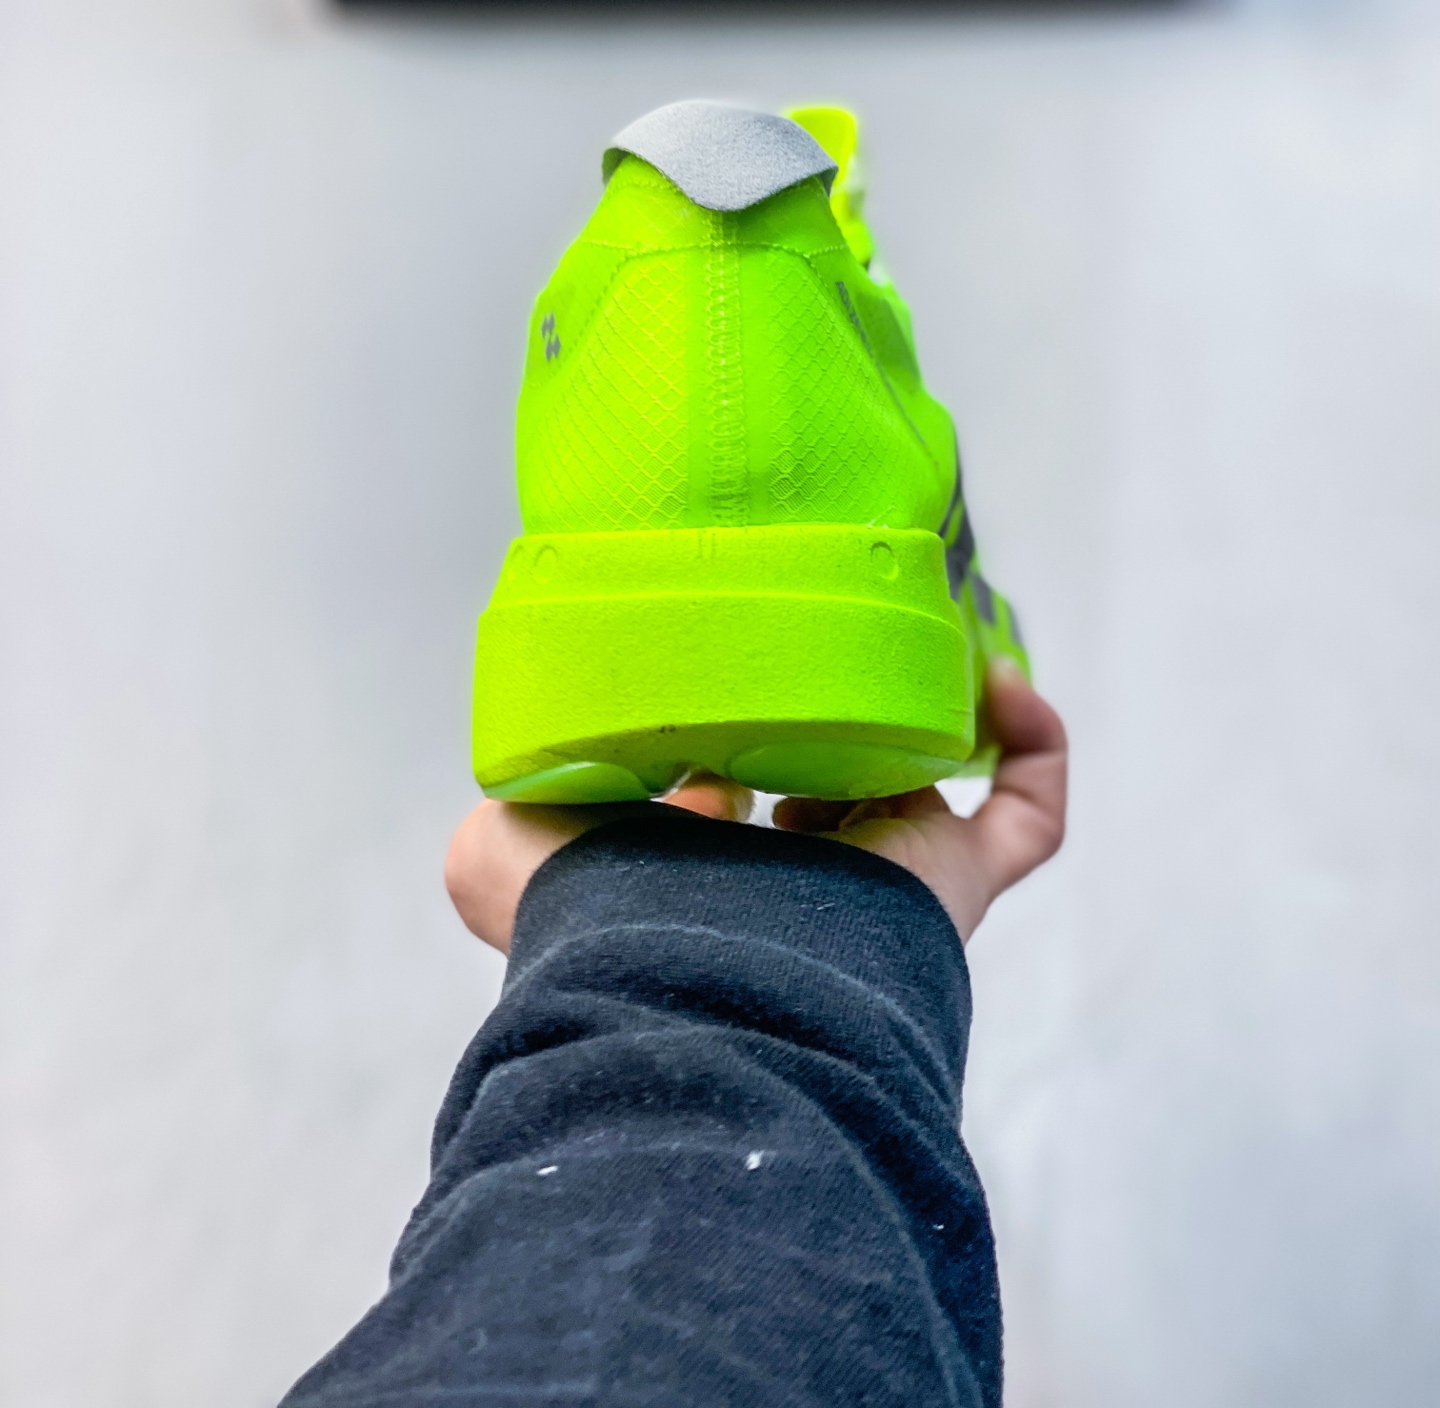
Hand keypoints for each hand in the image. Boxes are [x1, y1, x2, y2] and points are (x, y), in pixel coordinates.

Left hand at [445, 659, 1064, 952]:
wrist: (701, 983)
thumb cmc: (600, 919)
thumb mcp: (503, 856)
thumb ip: (498, 819)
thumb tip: (528, 788)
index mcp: (704, 874)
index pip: (731, 794)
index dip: (730, 726)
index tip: (723, 658)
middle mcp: (800, 877)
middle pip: (839, 779)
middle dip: (843, 706)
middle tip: (839, 627)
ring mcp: (886, 879)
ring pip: (928, 782)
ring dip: (932, 705)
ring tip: (915, 631)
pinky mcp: (955, 879)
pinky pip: (1025, 816)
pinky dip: (1028, 742)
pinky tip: (997, 678)